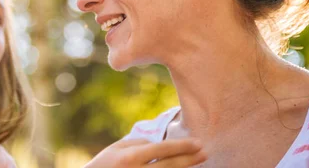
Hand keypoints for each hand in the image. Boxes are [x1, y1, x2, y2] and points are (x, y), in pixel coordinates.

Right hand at [84, 137, 206, 167]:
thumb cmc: (103, 165)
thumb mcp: (116, 149)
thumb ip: (137, 143)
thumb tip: (158, 143)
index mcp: (130, 158)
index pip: (162, 149)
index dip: (182, 146)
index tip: (197, 142)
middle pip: (170, 165)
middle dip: (189, 158)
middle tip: (205, 152)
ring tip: (199, 162)